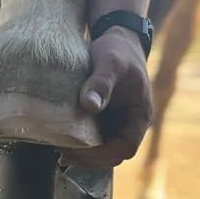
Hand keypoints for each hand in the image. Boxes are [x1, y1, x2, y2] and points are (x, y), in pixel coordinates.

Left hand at [60, 26, 152, 168]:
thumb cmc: (117, 49)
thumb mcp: (110, 62)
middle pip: (112, 156)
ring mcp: (118, 125)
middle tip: (62, 154)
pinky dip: (79, 146)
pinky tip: (60, 143)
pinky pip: (93, 141)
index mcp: (140, 116)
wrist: (117, 39)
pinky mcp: (105, 122)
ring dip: (82, 156)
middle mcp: (130, 125)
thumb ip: (101, 82)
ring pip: (102, 152)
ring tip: (59, 151)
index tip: (77, 150)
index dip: (101, 155)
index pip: (125, 149)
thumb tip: (89, 105)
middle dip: (88, 159)